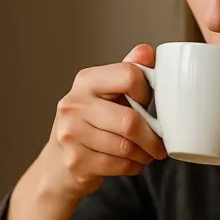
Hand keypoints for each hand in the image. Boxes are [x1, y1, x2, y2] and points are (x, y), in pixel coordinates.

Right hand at [44, 43, 166, 198]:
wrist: (58, 162)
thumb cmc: (92, 123)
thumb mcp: (108, 93)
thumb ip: (128, 72)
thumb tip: (147, 51)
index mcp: (86, 81)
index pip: (129, 75)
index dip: (147, 91)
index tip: (150, 104)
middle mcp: (74, 104)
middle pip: (130, 120)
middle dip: (153, 137)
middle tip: (161, 145)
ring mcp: (70, 133)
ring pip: (126, 146)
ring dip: (145, 154)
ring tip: (147, 154)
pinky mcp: (74, 160)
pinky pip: (118, 165)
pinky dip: (133, 167)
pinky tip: (132, 163)